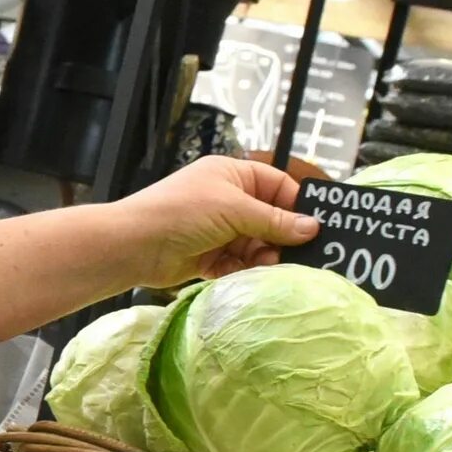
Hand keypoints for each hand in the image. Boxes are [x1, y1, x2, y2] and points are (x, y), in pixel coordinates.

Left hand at [112, 157, 318, 288]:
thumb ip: (274, 221)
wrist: (133, 245)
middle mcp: (227, 200)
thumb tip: (313, 228)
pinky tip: (250, 275)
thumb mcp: (234, 209)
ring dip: (264, 257)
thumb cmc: (182, 212)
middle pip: (270, 219)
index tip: (317, 228)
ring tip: (269, 266)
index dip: (297, 206)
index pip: (278, 186)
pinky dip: (245, 270)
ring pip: (256, 245)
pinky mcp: (209, 257)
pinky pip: (239, 264)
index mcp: (233, 175)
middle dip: (281, 237)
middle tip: (297, 256)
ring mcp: (218, 230)